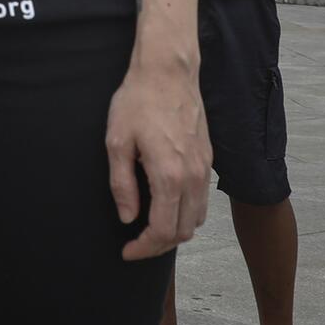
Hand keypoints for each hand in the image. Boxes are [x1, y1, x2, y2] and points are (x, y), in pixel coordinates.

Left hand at [106, 55, 210, 260]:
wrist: (168, 72)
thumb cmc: (137, 102)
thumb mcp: (116, 141)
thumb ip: (122, 184)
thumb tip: (128, 217)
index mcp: (169, 175)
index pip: (163, 230)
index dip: (144, 248)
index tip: (127, 252)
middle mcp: (193, 177)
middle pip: (184, 231)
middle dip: (159, 245)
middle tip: (135, 245)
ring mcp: (204, 169)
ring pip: (197, 219)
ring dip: (176, 231)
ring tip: (149, 228)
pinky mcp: (208, 160)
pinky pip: (202, 200)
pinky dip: (187, 213)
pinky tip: (166, 206)